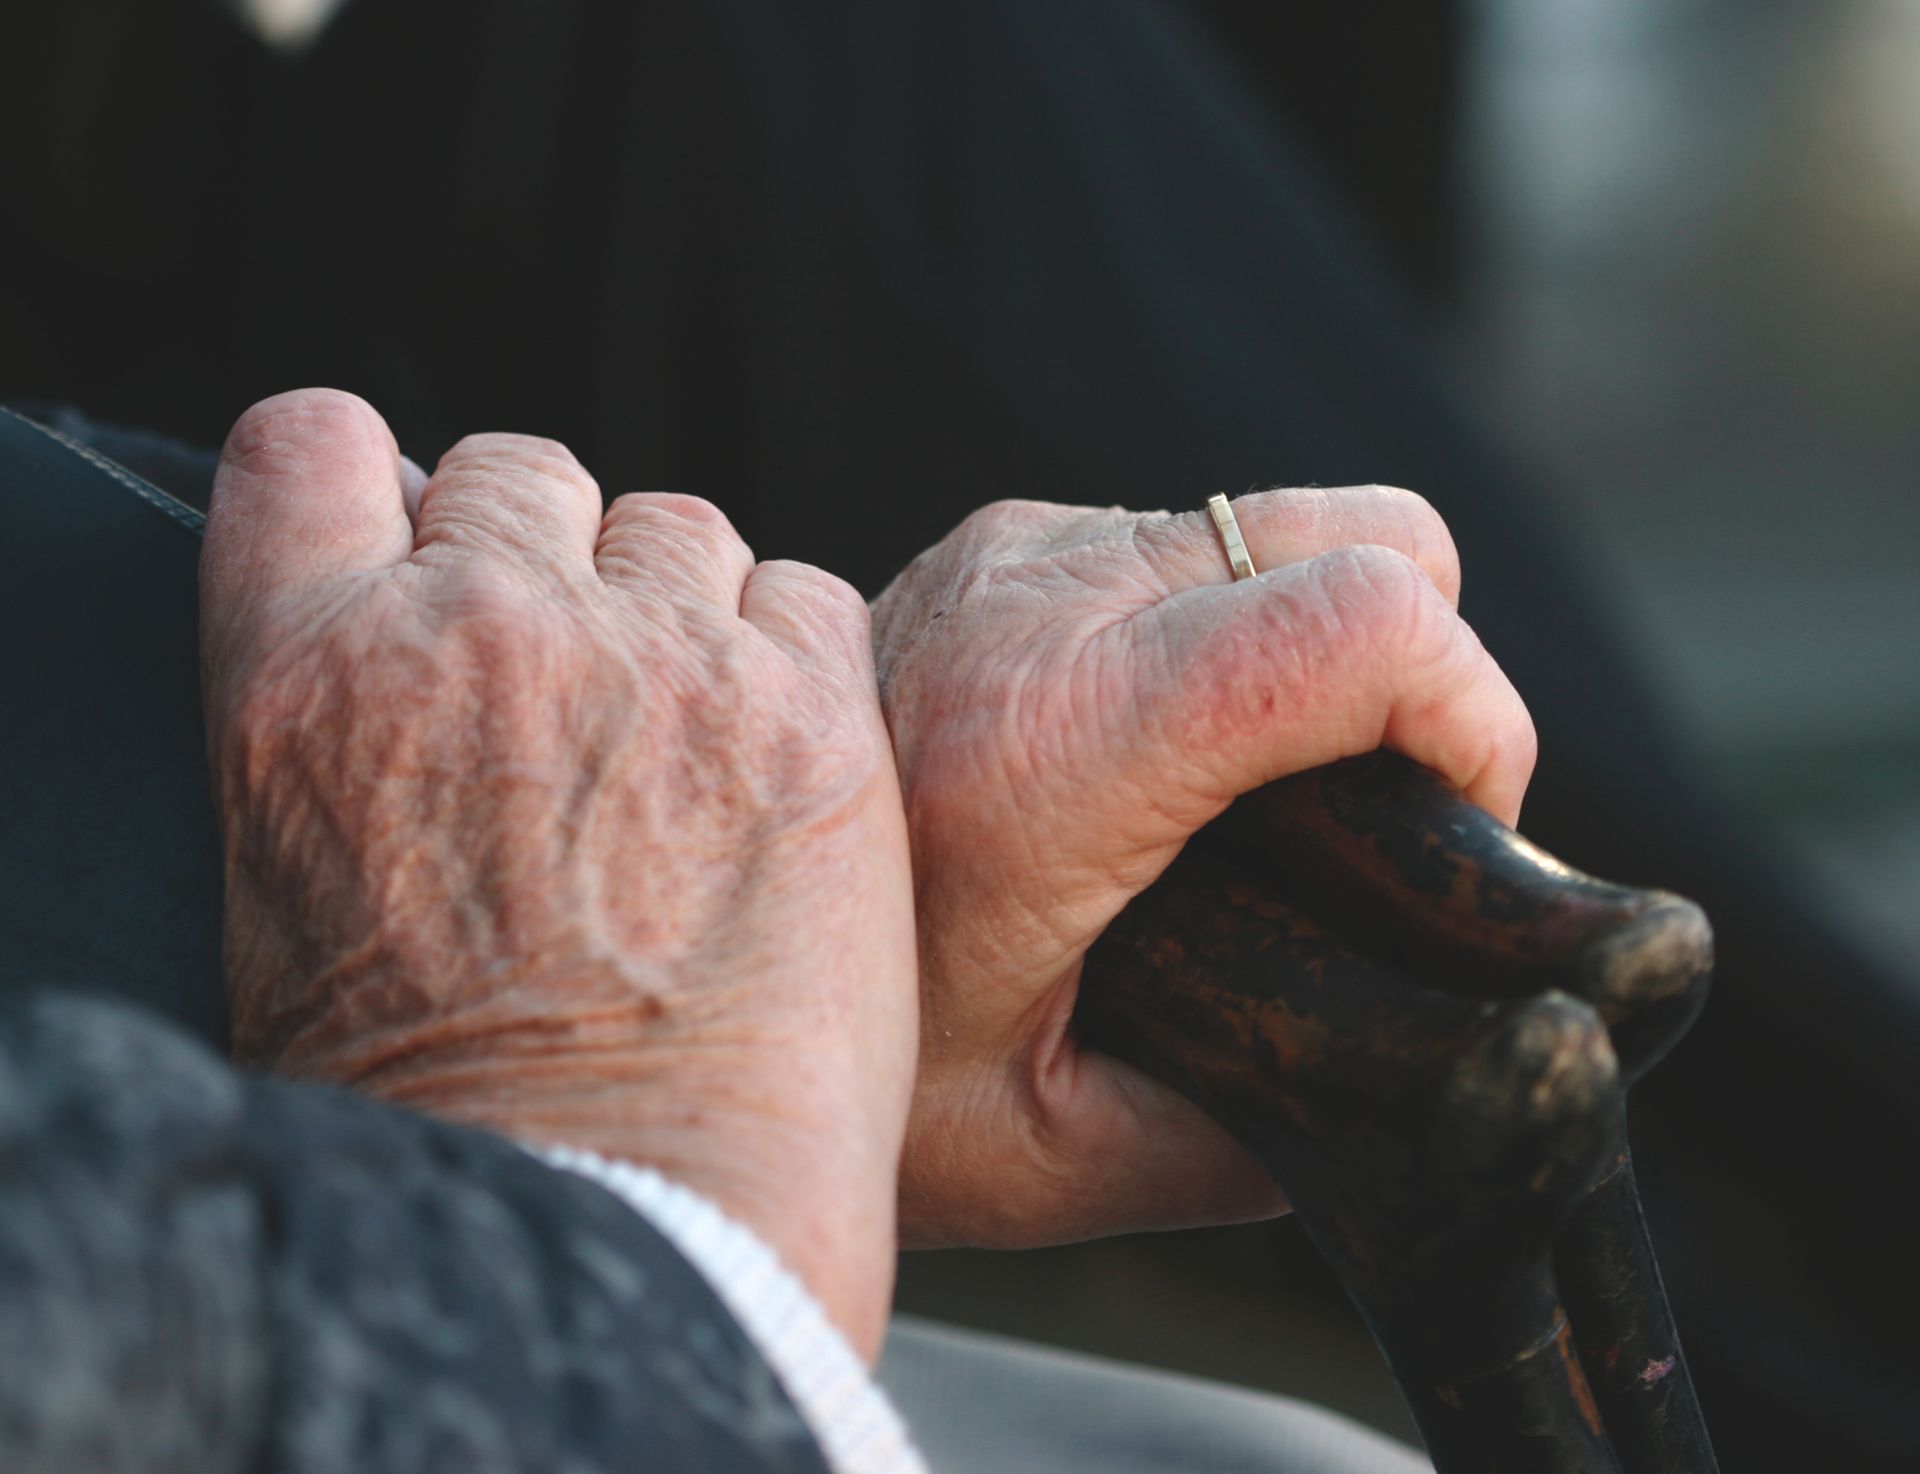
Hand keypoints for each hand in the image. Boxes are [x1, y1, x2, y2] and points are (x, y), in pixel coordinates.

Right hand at [200, 389, 915, 1355]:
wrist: (619, 1214)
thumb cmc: (449, 1105)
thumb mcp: (299, 893)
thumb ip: (347, 724)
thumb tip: (402, 636)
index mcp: (311, 676)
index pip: (311, 445)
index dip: (374, 486)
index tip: (417, 539)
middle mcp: (484, 632)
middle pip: (521, 475)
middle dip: (546, 560)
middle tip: (577, 694)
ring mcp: (656, 659)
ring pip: (675, 528)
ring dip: (678, 610)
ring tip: (686, 758)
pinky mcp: (806, 709)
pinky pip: (802, 595)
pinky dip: (791, 657)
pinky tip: (778, 772)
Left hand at [872, 489, 1535, 1246]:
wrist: (651, 938)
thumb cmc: (831, 1061)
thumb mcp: (1042, 1152)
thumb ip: (1237, 1149)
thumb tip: (1390, 1124)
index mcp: (1058, 746)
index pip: (1368, 624)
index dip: (1480, 721)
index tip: (1463, 830)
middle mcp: (1041, 604)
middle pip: (1374, 536)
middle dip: (1434, 675)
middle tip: (1384, 822)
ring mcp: (1017, 552)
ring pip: (1297, 522)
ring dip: (1339, 647)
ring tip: (1280, 796)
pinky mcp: (1001, 545)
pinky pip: (1200, 539)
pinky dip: (1249, 625)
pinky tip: (1185, 751)